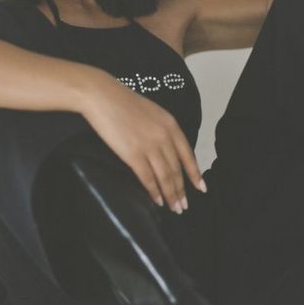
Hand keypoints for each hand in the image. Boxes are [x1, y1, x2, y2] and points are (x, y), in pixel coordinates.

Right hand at [81, 71, 206, 212]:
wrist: (102, 96)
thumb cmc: (122, 102)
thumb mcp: (152, 112)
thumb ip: (162, 129)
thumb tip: (165, 149)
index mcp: (171, 125)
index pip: (188, 154)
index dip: (195, 173)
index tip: (201, 188)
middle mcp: (164, 137)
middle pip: (177, 169)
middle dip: (181, 190)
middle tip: (184, 206)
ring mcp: (150, 147)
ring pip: (165, 177)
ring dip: (170, 195)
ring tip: (174, 208)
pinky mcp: (133, 155)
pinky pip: (147, 178)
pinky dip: (154, 192)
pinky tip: (157, 201)